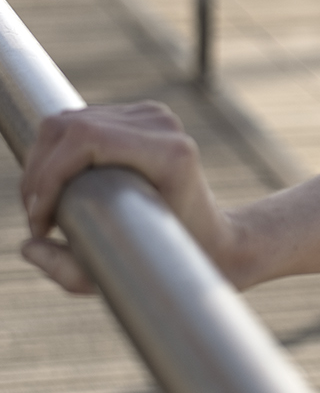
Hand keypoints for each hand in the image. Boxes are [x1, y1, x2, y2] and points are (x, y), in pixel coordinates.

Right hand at [19, 101, 233, 294]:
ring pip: (67, 123)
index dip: (47, 176)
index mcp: (170, 153)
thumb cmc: (174, 259)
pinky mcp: (140, 117)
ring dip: (41, 164)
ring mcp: (153, 116)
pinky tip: (57, 186)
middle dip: (38, 174)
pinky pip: (79, 123)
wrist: (216, 238)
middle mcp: (163, 125)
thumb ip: (70, 271)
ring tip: (42, 205)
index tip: (39, 221)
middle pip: (69, 127)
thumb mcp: (125, 276)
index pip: (85, 139)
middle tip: (36, 217)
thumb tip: (29, 246)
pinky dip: (56, 154)